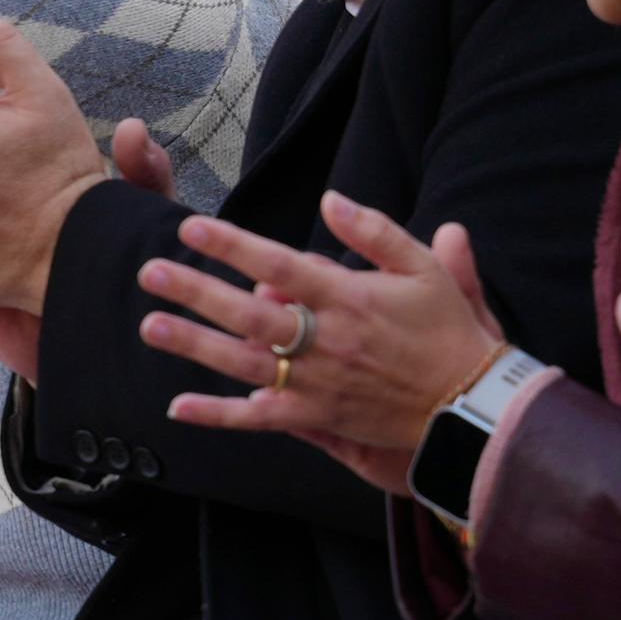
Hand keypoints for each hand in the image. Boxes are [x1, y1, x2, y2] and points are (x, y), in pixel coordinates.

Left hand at [141, 194, 507, 492]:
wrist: (470, 404)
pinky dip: (219, 416)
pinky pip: (260, 419)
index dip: (234, 246)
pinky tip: (176, 408)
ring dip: (195, 346)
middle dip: (197, 292)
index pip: (280, 266)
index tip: (193, 228)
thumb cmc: (447, 330)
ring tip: (150, 326)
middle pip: (250, 314)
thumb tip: (329, 199)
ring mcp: (319, 383)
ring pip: (245, 363)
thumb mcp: (423, 268)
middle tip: (150, 272)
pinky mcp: (318, 419)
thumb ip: (375, 231)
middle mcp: (327, 341)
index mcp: (350, 298)